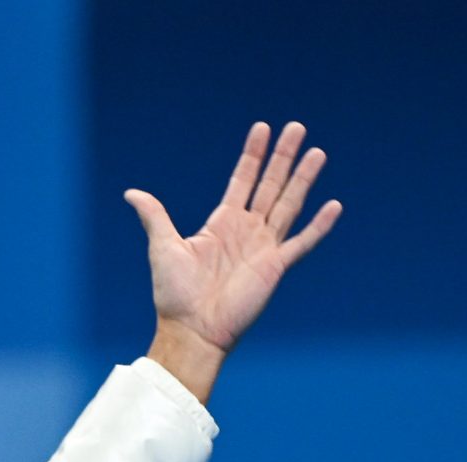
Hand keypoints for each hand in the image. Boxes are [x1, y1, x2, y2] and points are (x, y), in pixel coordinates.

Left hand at [124, 121, 341, 356]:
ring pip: (289, 204)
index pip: (242, 180)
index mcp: (222, 223)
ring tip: (317, 152)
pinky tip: (334, 205)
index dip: (253, 155)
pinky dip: (319, 226)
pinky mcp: (276, 267)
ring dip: (303, 179)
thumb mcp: (162, 247)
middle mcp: (246, 230)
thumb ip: (154, 216)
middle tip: (297, 127)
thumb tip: (131, 193)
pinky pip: (302, 242)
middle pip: (270, 185)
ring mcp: (263, 247)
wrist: (191, 328)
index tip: (263, 128)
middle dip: (283, 156)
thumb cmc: (175, 293)